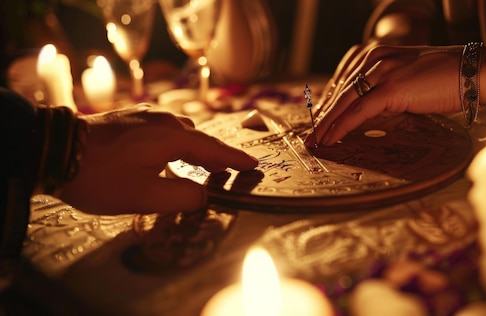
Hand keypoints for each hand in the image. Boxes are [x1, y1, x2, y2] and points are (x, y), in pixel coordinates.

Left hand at [61, 105, 257, 214]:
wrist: (53, 150)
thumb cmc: (100, 177)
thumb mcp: (145, 196)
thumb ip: (182, 196)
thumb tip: (202, 195)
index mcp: (171, 138)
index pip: (213, 150)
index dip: (234, 160)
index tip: (253, 164)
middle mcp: (162, 121)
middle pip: (198, 138)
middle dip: (215, 155)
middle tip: (226, 171)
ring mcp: (143, 116)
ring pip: (180, 132)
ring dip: (194, 148)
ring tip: (199, 165)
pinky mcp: (128, 118)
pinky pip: (163, 129)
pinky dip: (176, 143)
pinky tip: (166, 154)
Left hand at [305, 43, 462, 146]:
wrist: (474, 70)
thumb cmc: (448, 77)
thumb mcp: (411, 79)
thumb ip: (390, 88)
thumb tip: (375, 108)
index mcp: (379, 54)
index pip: (346, 80)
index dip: (330, 102)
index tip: (320, 120)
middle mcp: (377, 58)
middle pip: (341, 91)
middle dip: (323, 115)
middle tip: (310, 135)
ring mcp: (383, 71)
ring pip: (345, 101)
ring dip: (327, 124)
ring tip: (315, 142)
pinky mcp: (391, 87)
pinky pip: (359, 110)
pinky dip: (342, 126)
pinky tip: (331, 138)